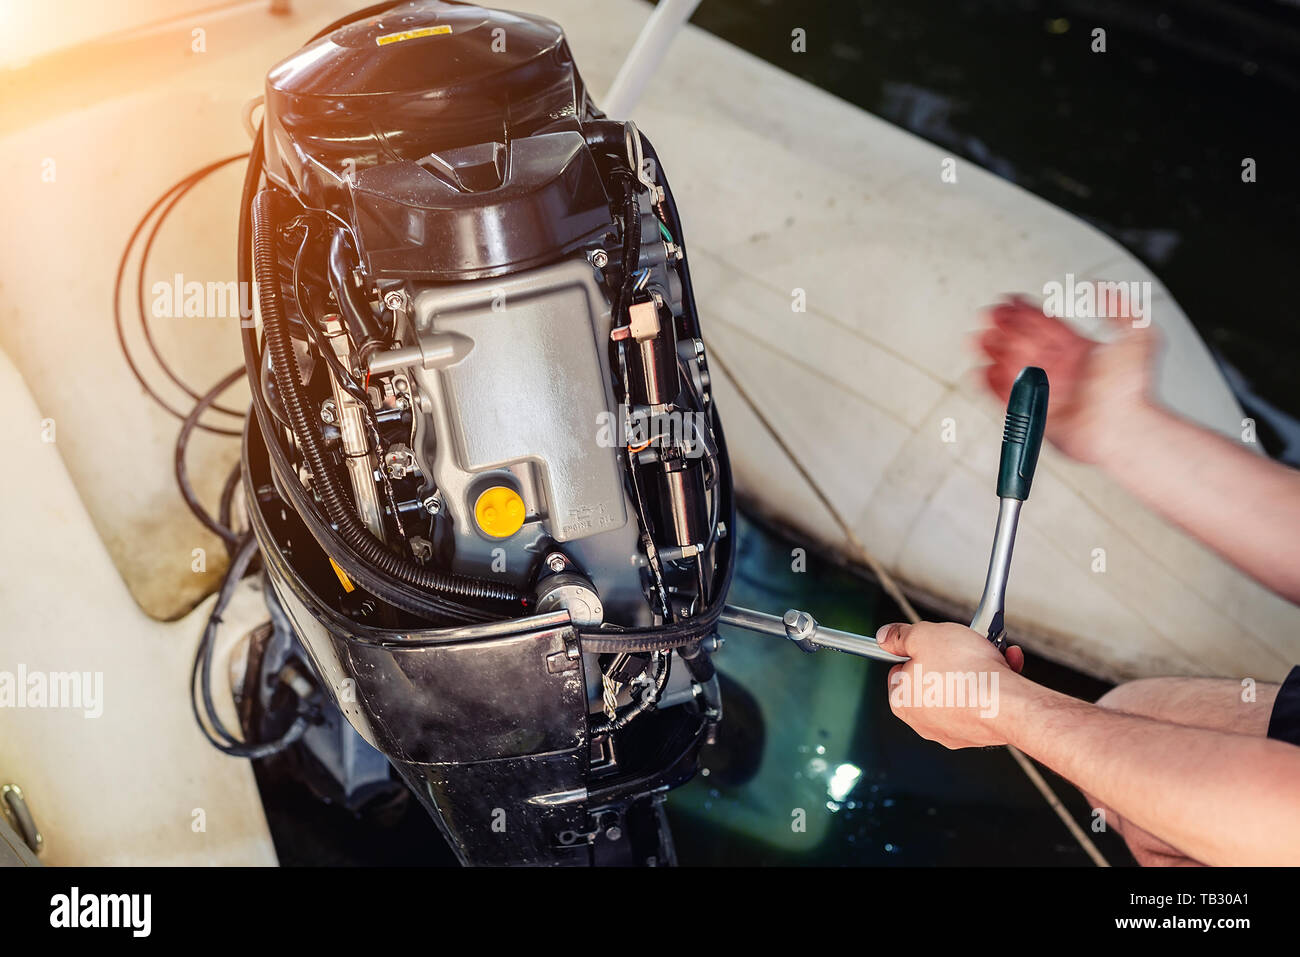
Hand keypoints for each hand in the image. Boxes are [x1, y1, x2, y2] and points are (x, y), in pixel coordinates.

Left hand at [876, 621, 1024, 749]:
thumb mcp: (924, 636)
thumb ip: (900, 635)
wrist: (1009, 703)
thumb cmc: (966, 672)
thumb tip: (885, 636)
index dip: (915, 650)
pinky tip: (1003, 668)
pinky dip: (993, 682)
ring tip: (988, 654)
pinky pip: (983, 700)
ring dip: (976, 666)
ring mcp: (954, 730)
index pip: (899, 670)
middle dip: (949, 658)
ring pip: (962, 687)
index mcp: (902, 700)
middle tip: (961, 645)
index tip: (929, 642)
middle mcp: (925, 721)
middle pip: (933, 678)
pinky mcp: (981, 732)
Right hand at [975, 296, 1158, 464]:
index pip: (1045, 326)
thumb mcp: (1138, 334)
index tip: (1011, 302)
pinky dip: (992, 385)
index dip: (1026, 313)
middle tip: (989, 316)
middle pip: (1023, 343)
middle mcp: (1061, 370)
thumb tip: (1099, 287)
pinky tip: (982, 371)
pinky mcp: (1034, 415)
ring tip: (979, 339)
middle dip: (1004, 329)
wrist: (1124, 429)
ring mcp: (1046, 392)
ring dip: (994, 352)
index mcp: (1079, 352)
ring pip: (1011, 367)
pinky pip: (1006, 397)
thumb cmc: (1132, 390)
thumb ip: (1120, 307)